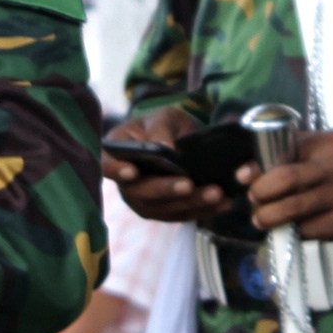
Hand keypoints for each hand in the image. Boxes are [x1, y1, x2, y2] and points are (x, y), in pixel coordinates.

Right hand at [102, 108, 234, 221]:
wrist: (176, 140)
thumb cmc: (163, 125)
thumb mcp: (162, 117)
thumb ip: (161, 129)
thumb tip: (165, 147)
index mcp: (116, 155)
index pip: (108, 165)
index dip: (116, 170)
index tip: (132, 171)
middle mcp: (127, 184)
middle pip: (142, 192)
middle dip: (167, 189)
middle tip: (189, 184)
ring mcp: (145, 202)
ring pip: (165, 209)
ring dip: (191, 203)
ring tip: (215, 193)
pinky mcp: (166, 212)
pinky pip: (184, 215)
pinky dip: (205, 210)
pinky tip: (225, 202)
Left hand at [242, 131, 332, 240]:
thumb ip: (302, 148)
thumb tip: (259, 164)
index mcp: (330, 144)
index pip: (286, 151)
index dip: (259, 166)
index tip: (244, 176)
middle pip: (285, 180)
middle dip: (260, 192)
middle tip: (254, 198)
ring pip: (292, 210)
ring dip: (269, 217)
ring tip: (261, 218)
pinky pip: (308, 229)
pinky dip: (294, 229)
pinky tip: (292, 226)